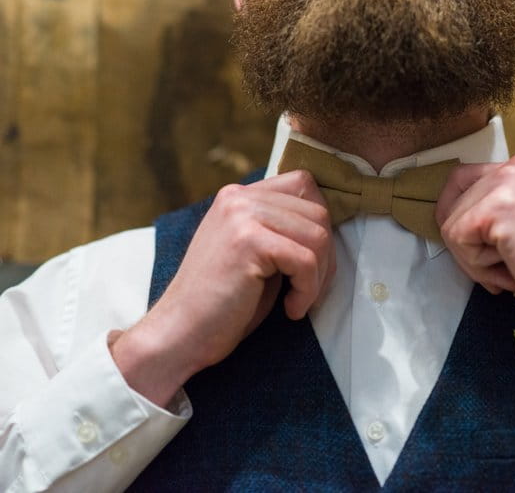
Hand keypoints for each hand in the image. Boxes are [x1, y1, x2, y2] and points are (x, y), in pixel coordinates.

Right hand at [111, 171, 334, 405]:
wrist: (180, 334)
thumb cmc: (223, 304)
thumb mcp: (255, 255)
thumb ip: (281, 230)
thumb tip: (329, 226)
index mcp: (240, 197)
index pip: (304, 183)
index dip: (321, 223)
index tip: (314, 261)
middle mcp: (239, 198)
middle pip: (318, 211)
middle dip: (325, 256)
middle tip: (309, 289)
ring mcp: (241, 215)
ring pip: (318, 236)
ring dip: (319, 277)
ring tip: (298, 300)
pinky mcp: (248, 241)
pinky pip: (305, 260)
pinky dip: (307, 291)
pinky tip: (290, 309)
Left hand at [436, 154, 514, 326]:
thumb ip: (500, 208)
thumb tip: (457, 218)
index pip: (460, 182)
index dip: (458, 219)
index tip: (475, 247)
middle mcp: (514, 167)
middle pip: (450, 207)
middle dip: (469, 247)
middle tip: (505, 266)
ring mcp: (506, 184)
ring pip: (450, 226)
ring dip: (475, 260)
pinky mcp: (498, 208)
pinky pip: (456, 240)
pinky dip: (478, 267)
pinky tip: (513, 269)